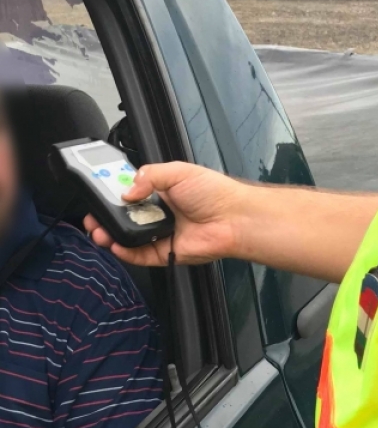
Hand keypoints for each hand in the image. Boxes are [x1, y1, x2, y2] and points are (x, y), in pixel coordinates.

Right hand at [84, 162, 244, 265]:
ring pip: (130, 237)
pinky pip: (141, 255)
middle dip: (106, 217)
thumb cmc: (214, 192)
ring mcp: (163, 233)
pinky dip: (126, 252)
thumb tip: (127, 191)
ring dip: (111, 234)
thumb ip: (149, 176)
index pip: (131, 192)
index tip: (97, 194)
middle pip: (126, 217)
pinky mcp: (167, 252)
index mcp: (163, 191)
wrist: (234, 218)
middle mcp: (161, 212)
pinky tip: (115, 245)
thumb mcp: (178, 171)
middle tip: (92, 216)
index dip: (113, 193)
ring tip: (98, 231)